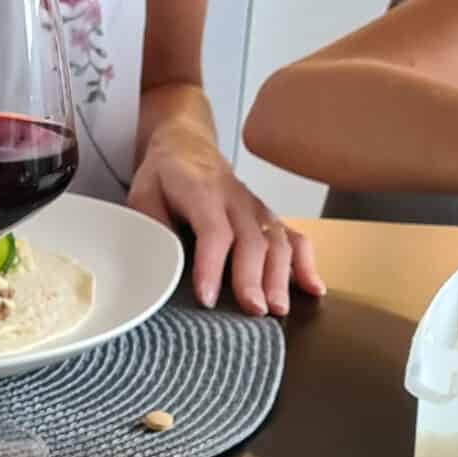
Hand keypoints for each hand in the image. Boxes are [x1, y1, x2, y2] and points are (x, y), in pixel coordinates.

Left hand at [126, 126, 325, 315]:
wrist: (187, 146)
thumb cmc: (165, 176)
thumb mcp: (143, 194)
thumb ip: (152, 226)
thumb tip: (160, 263)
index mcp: (202, 192)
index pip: (213, 231)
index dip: (212, 266)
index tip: (207, 297)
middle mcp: (236, 200)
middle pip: (252, 240)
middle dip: (254, 278)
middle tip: (253, 310)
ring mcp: (257, 209)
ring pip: (277, 241)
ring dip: (281, 276)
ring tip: (278, 309)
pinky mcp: (269, 218)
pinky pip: (295, 238)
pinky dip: (307, 263)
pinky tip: (314, 288)